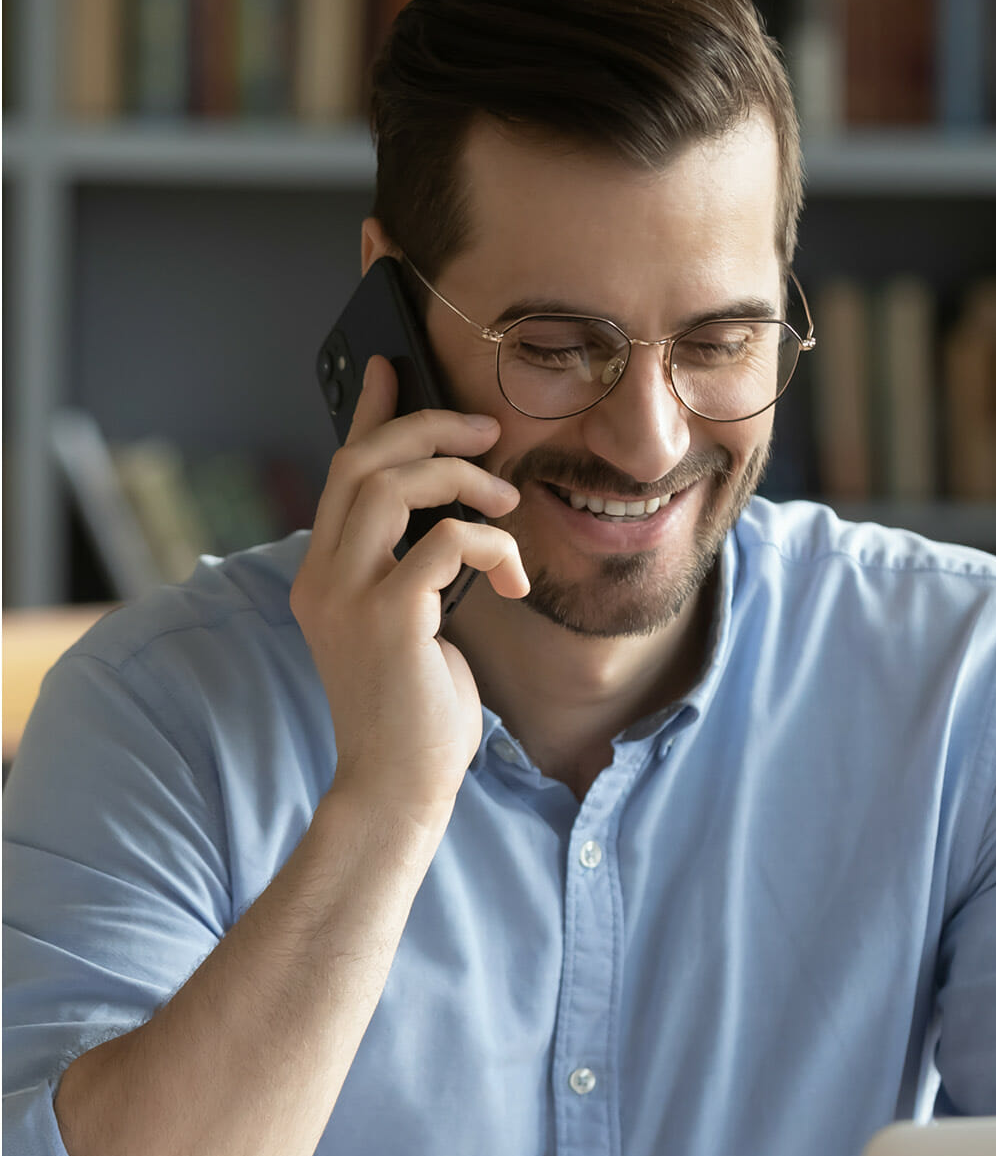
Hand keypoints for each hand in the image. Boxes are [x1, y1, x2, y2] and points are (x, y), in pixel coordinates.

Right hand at [292, 355, 528, 835]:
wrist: (398, 787)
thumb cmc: (415, 715)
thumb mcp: (410, 627)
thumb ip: (414, 571)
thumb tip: (452, 518)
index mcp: (323, 576)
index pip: (340, 474)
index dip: (369, 415)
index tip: (392, 368)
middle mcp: (322, 578)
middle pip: (362, 462)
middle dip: (428, 430)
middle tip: (486, 431)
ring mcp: (348, 597)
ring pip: (393, 486)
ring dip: (462, 478)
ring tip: (507, 502)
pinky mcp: (388, 618)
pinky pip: (446, 541)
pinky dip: (490, 544)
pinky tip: (514, 578)